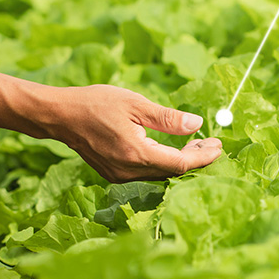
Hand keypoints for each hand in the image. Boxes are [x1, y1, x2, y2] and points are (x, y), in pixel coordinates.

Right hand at [43, 85, 222, 182]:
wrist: (60, 115)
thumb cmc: (95, 103)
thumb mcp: (135, 103)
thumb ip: (167, 118)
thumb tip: (198, 124)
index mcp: (136, 154)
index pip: (180, 164)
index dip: (203, 157)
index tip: (219, 145)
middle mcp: (128, 171)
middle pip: (172, 172)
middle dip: (195, 159)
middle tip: (211, 142)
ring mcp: (119, 175)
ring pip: (159, 174)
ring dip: (179, 160)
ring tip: (195, 143)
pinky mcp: (114, 173)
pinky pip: (146, 172)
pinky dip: (162, 162)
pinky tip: (170, 147)